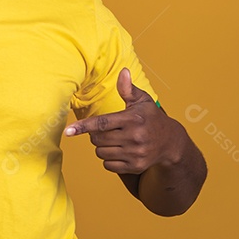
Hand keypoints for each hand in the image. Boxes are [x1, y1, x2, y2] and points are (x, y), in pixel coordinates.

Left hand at [64, 68, 183, 175]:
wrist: (171, 143)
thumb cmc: (151, 118)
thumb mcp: (142, 101)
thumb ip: (128, 89)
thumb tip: (123, 72)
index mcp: (133, 119)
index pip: (102, 123)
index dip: (83, 127)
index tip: (68, 131)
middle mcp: (135, 137)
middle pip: (97, 139)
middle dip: (95, 134)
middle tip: (106, 130)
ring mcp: (135, 153)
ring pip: (100, 152)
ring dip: (102, 146)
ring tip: (115, 140)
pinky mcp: (135, 166)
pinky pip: (108, 165)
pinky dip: (109, 159)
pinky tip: (120, 151)